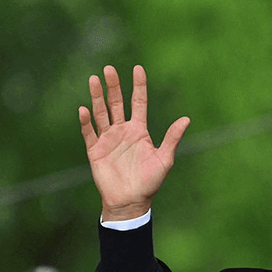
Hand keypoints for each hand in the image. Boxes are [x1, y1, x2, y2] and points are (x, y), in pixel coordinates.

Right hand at [80, 65, 190, 220]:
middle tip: (109, 69)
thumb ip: (172, 138)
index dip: (138, 86)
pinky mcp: (95, 151)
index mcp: (139, 131)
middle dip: (113, 86)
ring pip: (101, 113)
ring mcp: (108, 140)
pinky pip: (89, 133)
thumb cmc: (149, 183)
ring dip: (97, 97)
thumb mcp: (164, 159)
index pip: (138, 103)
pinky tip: (84, 109)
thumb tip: (186, 119)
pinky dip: (86, 121)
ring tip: (94, 80)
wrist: (131, 202)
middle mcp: (122, 131)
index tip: (138, 68)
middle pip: (116, 103)